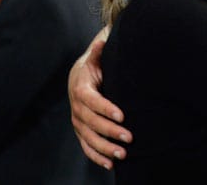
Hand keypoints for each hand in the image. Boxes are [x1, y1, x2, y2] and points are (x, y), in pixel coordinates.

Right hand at [68, 36, 131, 168]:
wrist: (80, 78)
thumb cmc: (95, 68)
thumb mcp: (96, 59)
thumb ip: (99, 52)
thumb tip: (102, 42)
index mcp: (81, 89)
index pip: (92, 101)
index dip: (106, 109)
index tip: (122, 116)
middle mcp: (77, 108)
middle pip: (92, 123)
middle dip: (110, 132)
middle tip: (129, 137)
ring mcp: (78, 122)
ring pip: (89, 138)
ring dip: (105, 148)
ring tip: (123, 154)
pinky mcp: (82, 132)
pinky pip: (87, 147)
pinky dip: (97, 157)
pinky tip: (111, 164)